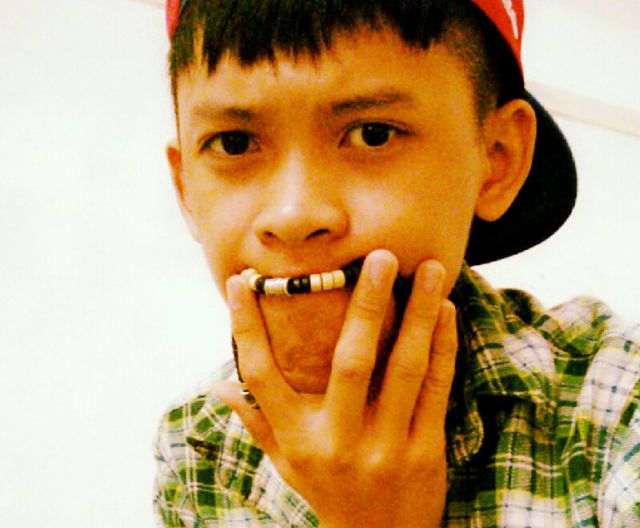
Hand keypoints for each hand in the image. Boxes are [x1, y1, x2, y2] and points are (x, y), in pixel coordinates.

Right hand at [213, 250, 456, 527]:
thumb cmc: (327, 490)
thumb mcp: (286, 464)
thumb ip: (257, 424)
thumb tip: (219, 388)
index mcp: (297, 438)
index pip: (260, 376)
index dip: (246, 326)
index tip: (239, 282)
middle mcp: (338, 441)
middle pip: (348, 361)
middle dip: (365, 303)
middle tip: (380, 255)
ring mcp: (386, 447)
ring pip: (404, 369)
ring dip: (418, 314)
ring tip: (429, 268)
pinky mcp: (426, 451)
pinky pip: (436, 389)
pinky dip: (442, 346)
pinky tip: (445, 309)